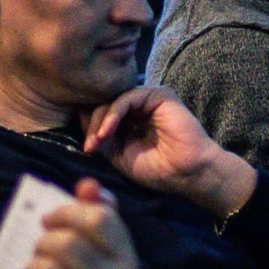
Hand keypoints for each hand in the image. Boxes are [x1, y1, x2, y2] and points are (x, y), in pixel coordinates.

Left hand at [82, 86, 256, 220]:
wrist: (187, 174)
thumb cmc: (158, 169)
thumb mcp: (119, 155)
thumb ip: (103, 138)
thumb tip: (81, 120)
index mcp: (129, 119)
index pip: (101, 113)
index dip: (88, 126)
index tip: (85, 148)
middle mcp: (138, 106)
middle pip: (104, 104)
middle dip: (92, 125)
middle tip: (89, 146)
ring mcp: (148, 99)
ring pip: (113, 100)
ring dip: (100, 121)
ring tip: (96, 141)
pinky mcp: (158, 94)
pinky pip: (126, 98)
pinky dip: (113, 114)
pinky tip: (106, 132)